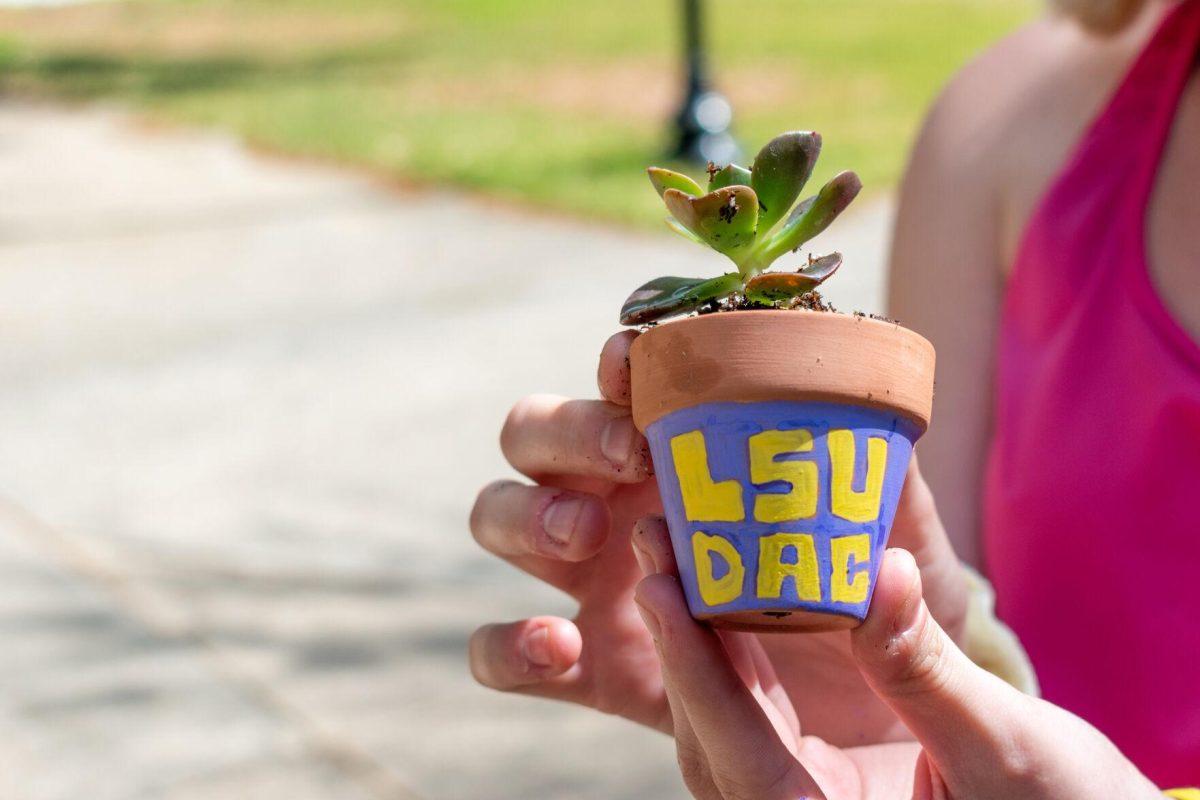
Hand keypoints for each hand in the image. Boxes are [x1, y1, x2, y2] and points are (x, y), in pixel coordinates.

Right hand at [469, 330, 969, 743]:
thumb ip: (893, 501)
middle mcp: (617, 498)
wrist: (856, 711)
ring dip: (527, 516)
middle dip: (567, 433)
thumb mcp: (897, 546)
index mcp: (680, 448)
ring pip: (498, 515)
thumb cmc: (868, 595)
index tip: (634, 364)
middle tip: (630, 458)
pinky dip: (508, 642)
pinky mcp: (583, 662)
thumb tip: (887, 459)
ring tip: (588, 539)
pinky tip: (558, 645)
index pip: (623, 383)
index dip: (617, 363)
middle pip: (535, 433)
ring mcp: (589, 580)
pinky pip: (499, 648)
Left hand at [635, 541, 1161, 799]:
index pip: (741, 755)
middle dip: (681, 639)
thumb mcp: (1002, 748)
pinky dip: (742, 654)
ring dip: (702, 640)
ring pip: (728, 723)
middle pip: (715, 736)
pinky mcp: (818, 778)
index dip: (696, 669)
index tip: (659, 590)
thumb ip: (926, 669)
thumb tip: (879, 568)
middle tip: (657, 545)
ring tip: (678, 553)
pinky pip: (760, 715)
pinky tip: (729, 590)